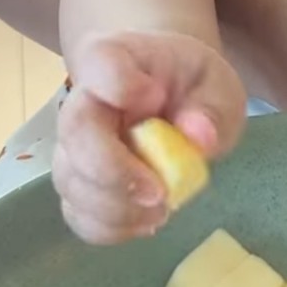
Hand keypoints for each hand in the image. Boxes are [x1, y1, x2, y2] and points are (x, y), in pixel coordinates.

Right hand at [54, 31, 246, 243]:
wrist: (165, 94)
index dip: (120, 85)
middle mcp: (83, 99)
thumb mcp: (216, 84)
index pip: (99, 61)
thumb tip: (199, 136)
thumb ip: (213, 106)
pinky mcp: (79, 182)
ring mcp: (74, 144)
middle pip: (75, 131)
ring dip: (115, 208)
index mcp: (114, 58)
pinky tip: (144, 223)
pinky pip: (76, 212)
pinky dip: (109, 228)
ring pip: (70, 180)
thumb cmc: (189, 84)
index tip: (155, 97)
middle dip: (113, 171)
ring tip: (162, 211)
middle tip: (160, 193)